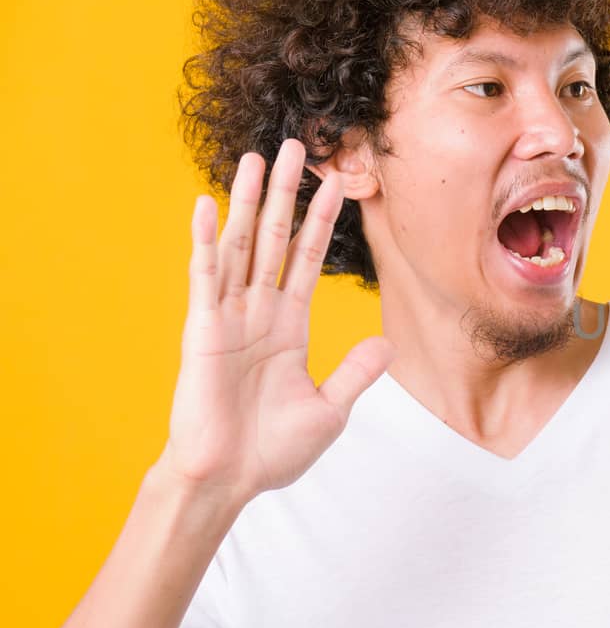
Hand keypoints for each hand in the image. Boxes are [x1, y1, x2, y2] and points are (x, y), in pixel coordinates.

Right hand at [158, 138, 394, 508]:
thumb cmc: (271, 451)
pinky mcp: (203, 330)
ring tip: (256, 158)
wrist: (229, 480)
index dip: (322, 221)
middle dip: (287, 194)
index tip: (338, 182)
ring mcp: (229, 317)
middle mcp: (258, 312)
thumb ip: (355, 372)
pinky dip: (207, 240)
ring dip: (249, 202)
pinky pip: (205, 277)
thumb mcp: (329, 408)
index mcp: (287, 326)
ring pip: (242, 246)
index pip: (308, 260)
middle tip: (297, 147)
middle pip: (276, 239)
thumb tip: (388, 344)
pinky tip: (209, 205)